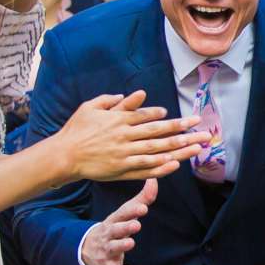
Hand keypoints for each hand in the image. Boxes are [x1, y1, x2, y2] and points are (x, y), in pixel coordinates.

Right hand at [57, 91, 204, 182]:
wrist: (64, 155)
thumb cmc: (76, 129)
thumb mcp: (91, 107)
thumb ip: (113, 101)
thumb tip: (137, 94)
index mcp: (118, 120)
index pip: (146, 117)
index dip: (165, 117)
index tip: (180, 118)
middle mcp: (124, 137)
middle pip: (158, 133)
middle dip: (182, 130)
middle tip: (201, 128)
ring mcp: (124, 155)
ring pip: (157, 151)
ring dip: (179, 148)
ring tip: (197, 147)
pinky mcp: (121, 170)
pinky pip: (145, 169)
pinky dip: (161, 167)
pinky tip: (176, 164)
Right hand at [81, 179, 158, 264]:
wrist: (87, 248)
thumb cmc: (112, 227)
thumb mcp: (124, 214)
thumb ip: (141, 198)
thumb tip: (154, 180)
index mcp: (114, 220)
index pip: (123, 214)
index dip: (132, 210)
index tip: (143, 208)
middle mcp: (109, 233)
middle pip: (116, 229)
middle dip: (125, 226)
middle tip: (136, 224)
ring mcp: (107, 249)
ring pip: (114, 247)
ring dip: (122, 245)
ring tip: (130, 242)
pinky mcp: (107, 264)